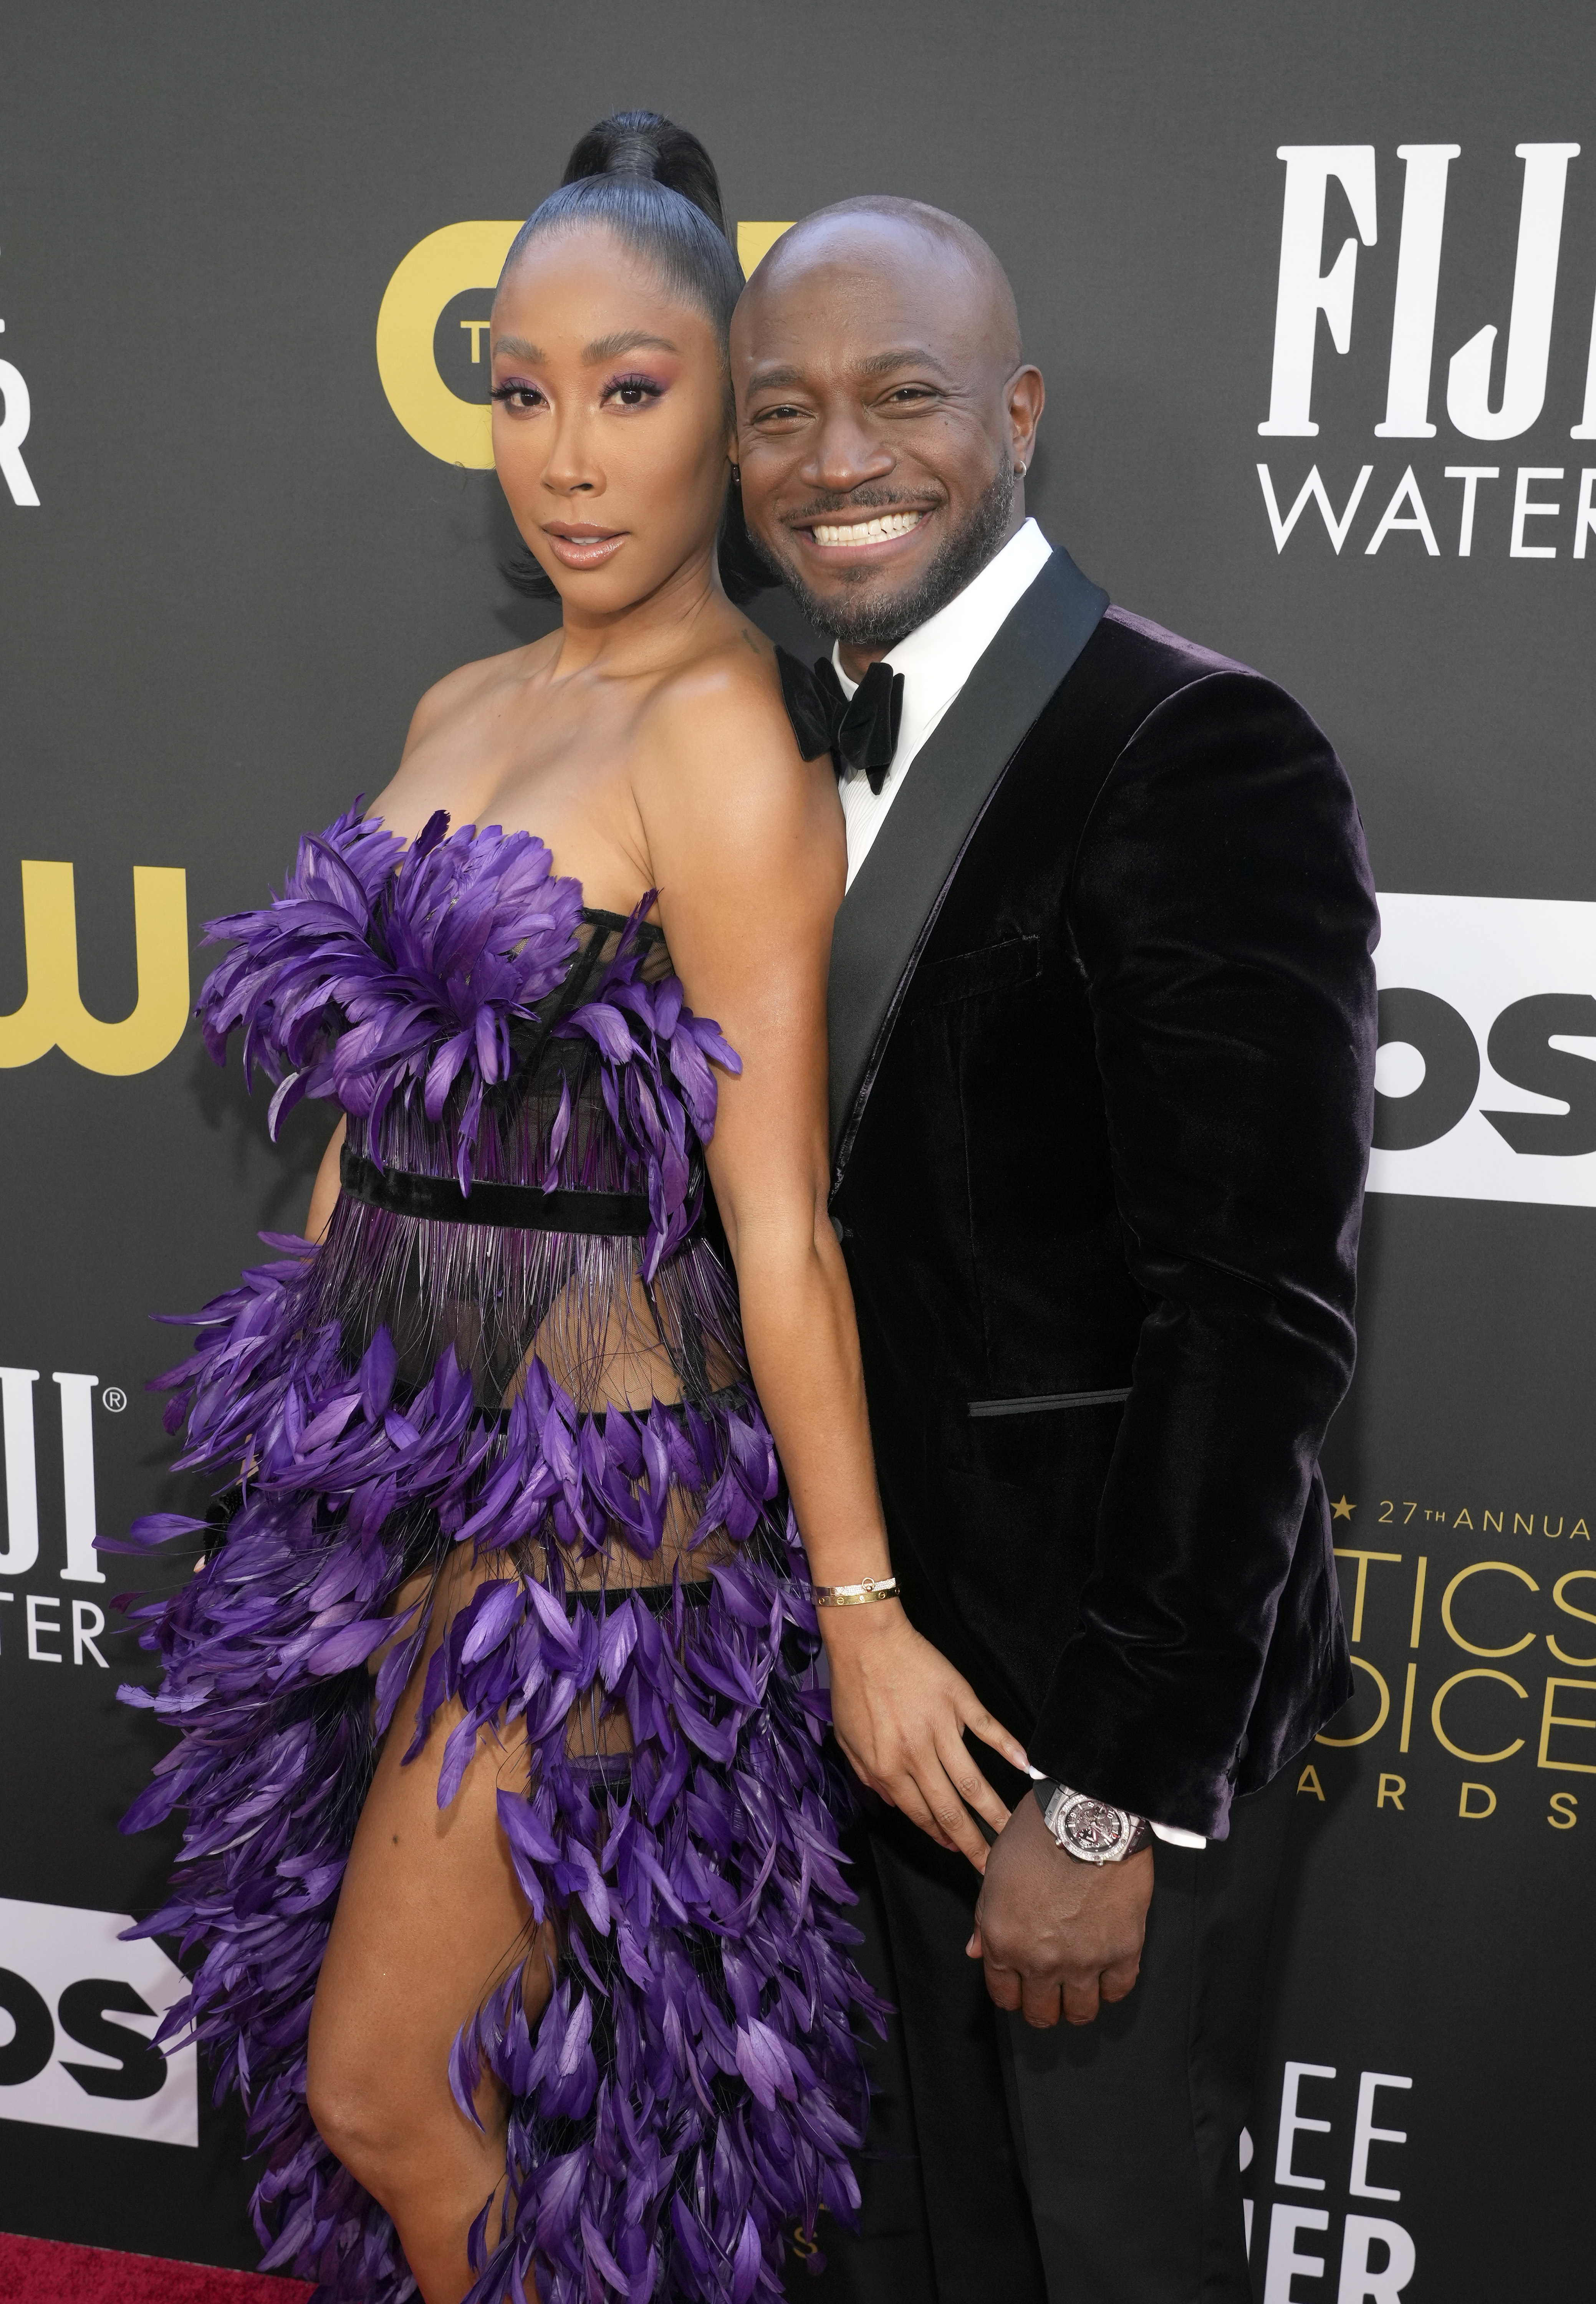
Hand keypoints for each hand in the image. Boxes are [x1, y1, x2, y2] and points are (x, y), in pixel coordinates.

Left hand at [822, 1601, 1027, 1870]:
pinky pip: (988, 1729)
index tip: (955, 1853)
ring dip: (995, 1812)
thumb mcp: (846, 1739)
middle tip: (992, 1867)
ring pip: (973, 1781)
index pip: (919, 1814)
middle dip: (972, 1844)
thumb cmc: (852, 1687)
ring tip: (1014, 1834)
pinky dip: (1009, 1749)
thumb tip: (895, 1805)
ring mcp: (940, 1727)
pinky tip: (1026, 1768)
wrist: (865, 1638)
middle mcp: (915, 1755)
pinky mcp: (958, 1700)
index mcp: (886, 1767)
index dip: (939, 1836)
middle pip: (950, 1809)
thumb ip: (868, 1776)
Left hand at [967, 1790, 1151, 2025]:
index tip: (1019, 1986)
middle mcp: (1040, 1960)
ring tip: (1078, 1988)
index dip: (1010, 1993)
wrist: (1087, 1814)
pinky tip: (1106, 1973)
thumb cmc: (1035, 1835)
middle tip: (1049, 1991)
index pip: (1003, 1994)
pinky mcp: (1122, 1951)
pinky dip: (1111, 1987)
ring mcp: (1083, 1960)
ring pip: (1080, 2012)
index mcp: (1003, 1941)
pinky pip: (1117, 1991)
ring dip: (1076, 2005)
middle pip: (1040, 2012)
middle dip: (1041, 2006)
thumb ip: (985, 1919)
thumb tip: (976, 1952)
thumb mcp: (995, 1872)